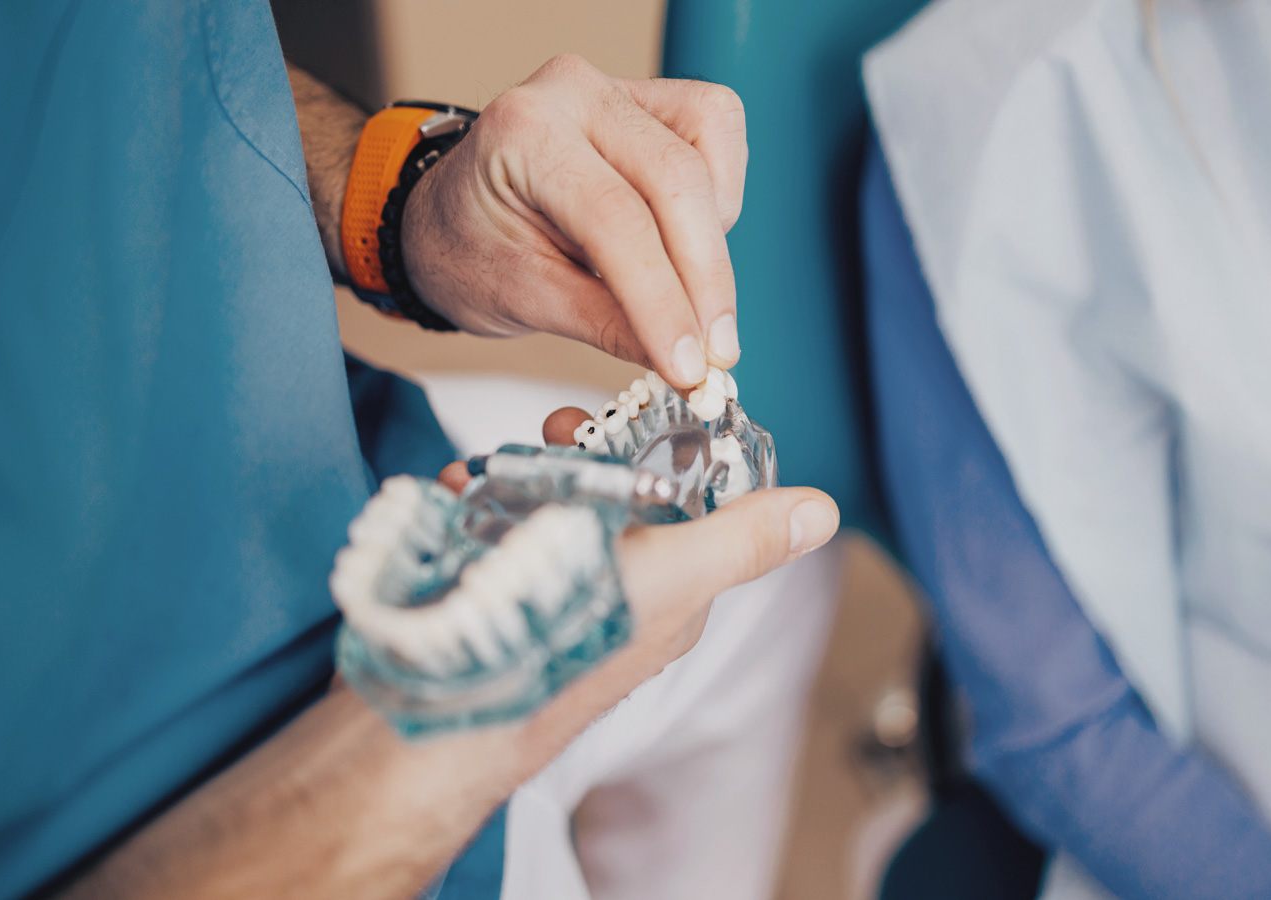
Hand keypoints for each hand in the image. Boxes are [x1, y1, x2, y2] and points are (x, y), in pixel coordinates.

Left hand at [403, 55, 747, 389]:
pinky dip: (717, 202)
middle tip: (715, 351)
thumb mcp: (522, 298)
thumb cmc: (468, 248)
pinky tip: (684, 245)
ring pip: (709, 151)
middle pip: (676, 180)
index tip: (688, 364)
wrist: (450, 217)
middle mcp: (573, 92)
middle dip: (705, 278)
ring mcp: (617, 89)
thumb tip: (682, 362)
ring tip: (686, 293)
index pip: (616, 218)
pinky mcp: (653, 102)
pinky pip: (716, 137)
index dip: (662, 300)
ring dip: (714, 237)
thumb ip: (606, 325)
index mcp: (523, 132)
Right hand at [439, 406, 837, 749]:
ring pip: (546, 508)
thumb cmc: (572, 639)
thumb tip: (823, 510)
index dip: (663, 449)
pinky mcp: (495, 596)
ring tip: (488, 469)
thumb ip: (742, 540)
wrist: (447, 704)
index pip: (685, 502)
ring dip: (518, 475)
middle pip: (612, 498)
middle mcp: (618, 595)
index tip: (626, 412)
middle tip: (550, 429)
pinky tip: (455, 495)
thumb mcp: (675, 575)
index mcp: (673, 592)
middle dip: (579, 455)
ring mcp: (555, 596)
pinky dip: (472, 505)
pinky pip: (491, 532)